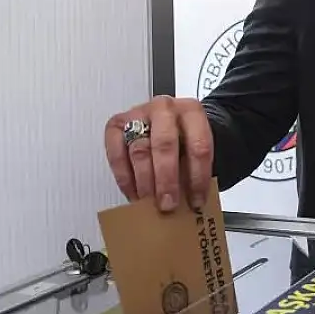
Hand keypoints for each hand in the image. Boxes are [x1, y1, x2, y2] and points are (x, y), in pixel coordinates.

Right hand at [104, 95, 212, 211]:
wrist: (170, 122)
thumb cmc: (185, 139)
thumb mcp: (196, 150)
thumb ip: (193, 171)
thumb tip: (189, 203)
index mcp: (192, 111)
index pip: (198, 145)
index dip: (198, 177)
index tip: (195, 201)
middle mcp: (164, 108)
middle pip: (164, 144)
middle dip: (166, 180)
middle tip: (167, 205)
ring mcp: (138, 114)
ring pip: (139, 151)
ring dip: (144, 183)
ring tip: (150, 203)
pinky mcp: (117, 124)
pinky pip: (116, 154)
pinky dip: (124, 178)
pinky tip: (134, 193)